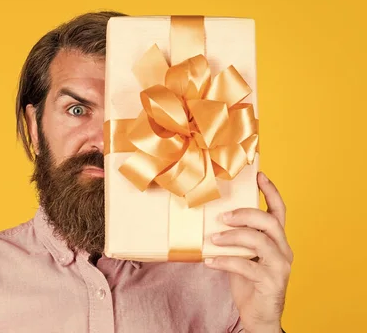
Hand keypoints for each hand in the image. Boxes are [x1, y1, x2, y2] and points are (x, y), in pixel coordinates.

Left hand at [204, 172, 292, 332]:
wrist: (258, 315)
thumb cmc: (248, 281)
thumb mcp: (243, 254)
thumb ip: (237, 238)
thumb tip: (211, 218)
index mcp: (278, 240)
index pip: (279, 210)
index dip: (271, 191)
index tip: (259, 175)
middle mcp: (283, 250)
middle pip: (270, 222)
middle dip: (245, 214)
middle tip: (223, 217)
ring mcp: (279, 267)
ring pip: (259, 242)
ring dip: (233, 237)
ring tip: (212, 238)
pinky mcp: (270, 283)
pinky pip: (246, 266)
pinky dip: (225, 261)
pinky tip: (208, 261)